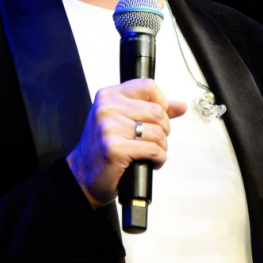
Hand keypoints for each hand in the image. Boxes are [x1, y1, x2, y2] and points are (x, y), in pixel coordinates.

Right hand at [66, 80, 187, 207]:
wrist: (82, 175)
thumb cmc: (103, 147)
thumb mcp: (122, 120)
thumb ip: (152, 109)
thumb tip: (181, 106)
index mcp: (109, 96)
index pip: (149, 86)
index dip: (162, 102)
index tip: (159, 117)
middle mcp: (107, 108)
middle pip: (157, 111)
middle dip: (164, 129)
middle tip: (154, 140)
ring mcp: (110, 128)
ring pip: (158, 132)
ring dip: (161, 147)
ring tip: (150, 152)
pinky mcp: (115, 149)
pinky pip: (153, 150)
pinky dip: (158, 159)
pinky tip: (150, 162)